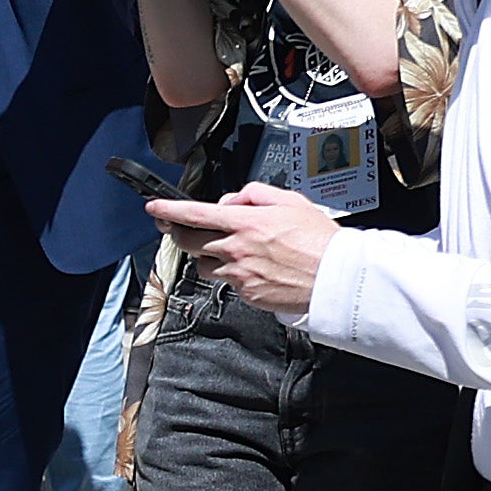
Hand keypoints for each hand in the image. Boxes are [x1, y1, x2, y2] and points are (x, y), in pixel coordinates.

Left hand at [149, 182, 338, 315]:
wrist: (336, 278)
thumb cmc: (318, 240)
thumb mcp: (289, 201)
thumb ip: (253, 195)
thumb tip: (230, 202)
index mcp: (245, 223)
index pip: (194, 214)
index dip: (168, 210)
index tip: (154, 207)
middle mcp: (236, 249)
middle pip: (188, 242)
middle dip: (179, 234)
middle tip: (180, 229)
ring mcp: (239, 275)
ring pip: (205, 265)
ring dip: (211, 257)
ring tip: (237, 252)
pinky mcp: (246, 294)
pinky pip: (227, 283)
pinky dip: (234, 274)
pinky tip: (256, 269)